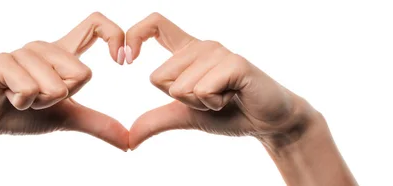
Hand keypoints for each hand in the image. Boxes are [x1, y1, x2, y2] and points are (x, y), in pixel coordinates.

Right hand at [0, 12, 128, 149]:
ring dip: (40, 104)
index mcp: (62, 53)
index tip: (122, 61)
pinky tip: (8, 98)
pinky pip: (29, 88)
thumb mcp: (67, 118)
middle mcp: (44, 47)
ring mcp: (22, 52)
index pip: (96, 25)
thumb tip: (129, 141)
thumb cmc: (24, 114)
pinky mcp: (1, 61)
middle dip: (63, 99)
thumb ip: (98, 124)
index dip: (114, 35)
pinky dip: (22, 103)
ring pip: (55, 85)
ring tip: (21, 98)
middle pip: (81, 72)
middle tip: (39, 99)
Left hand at [127, 13, 316, 149]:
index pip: (154, 25)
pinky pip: (202, 89)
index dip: (134, 36)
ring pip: (179, 86)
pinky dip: (213, 103)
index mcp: (187, 51)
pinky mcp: (235, 63)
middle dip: (180, 99)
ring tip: (223, 97)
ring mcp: (218, 52)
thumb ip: (156, 121)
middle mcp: (201, 46)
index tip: (125, 59)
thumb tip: (129, 139)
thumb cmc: (228, 113)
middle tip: (210, 97)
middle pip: (159, 75)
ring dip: (200, 103)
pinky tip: (232, 98)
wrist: (267, 123)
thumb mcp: (185, 116)